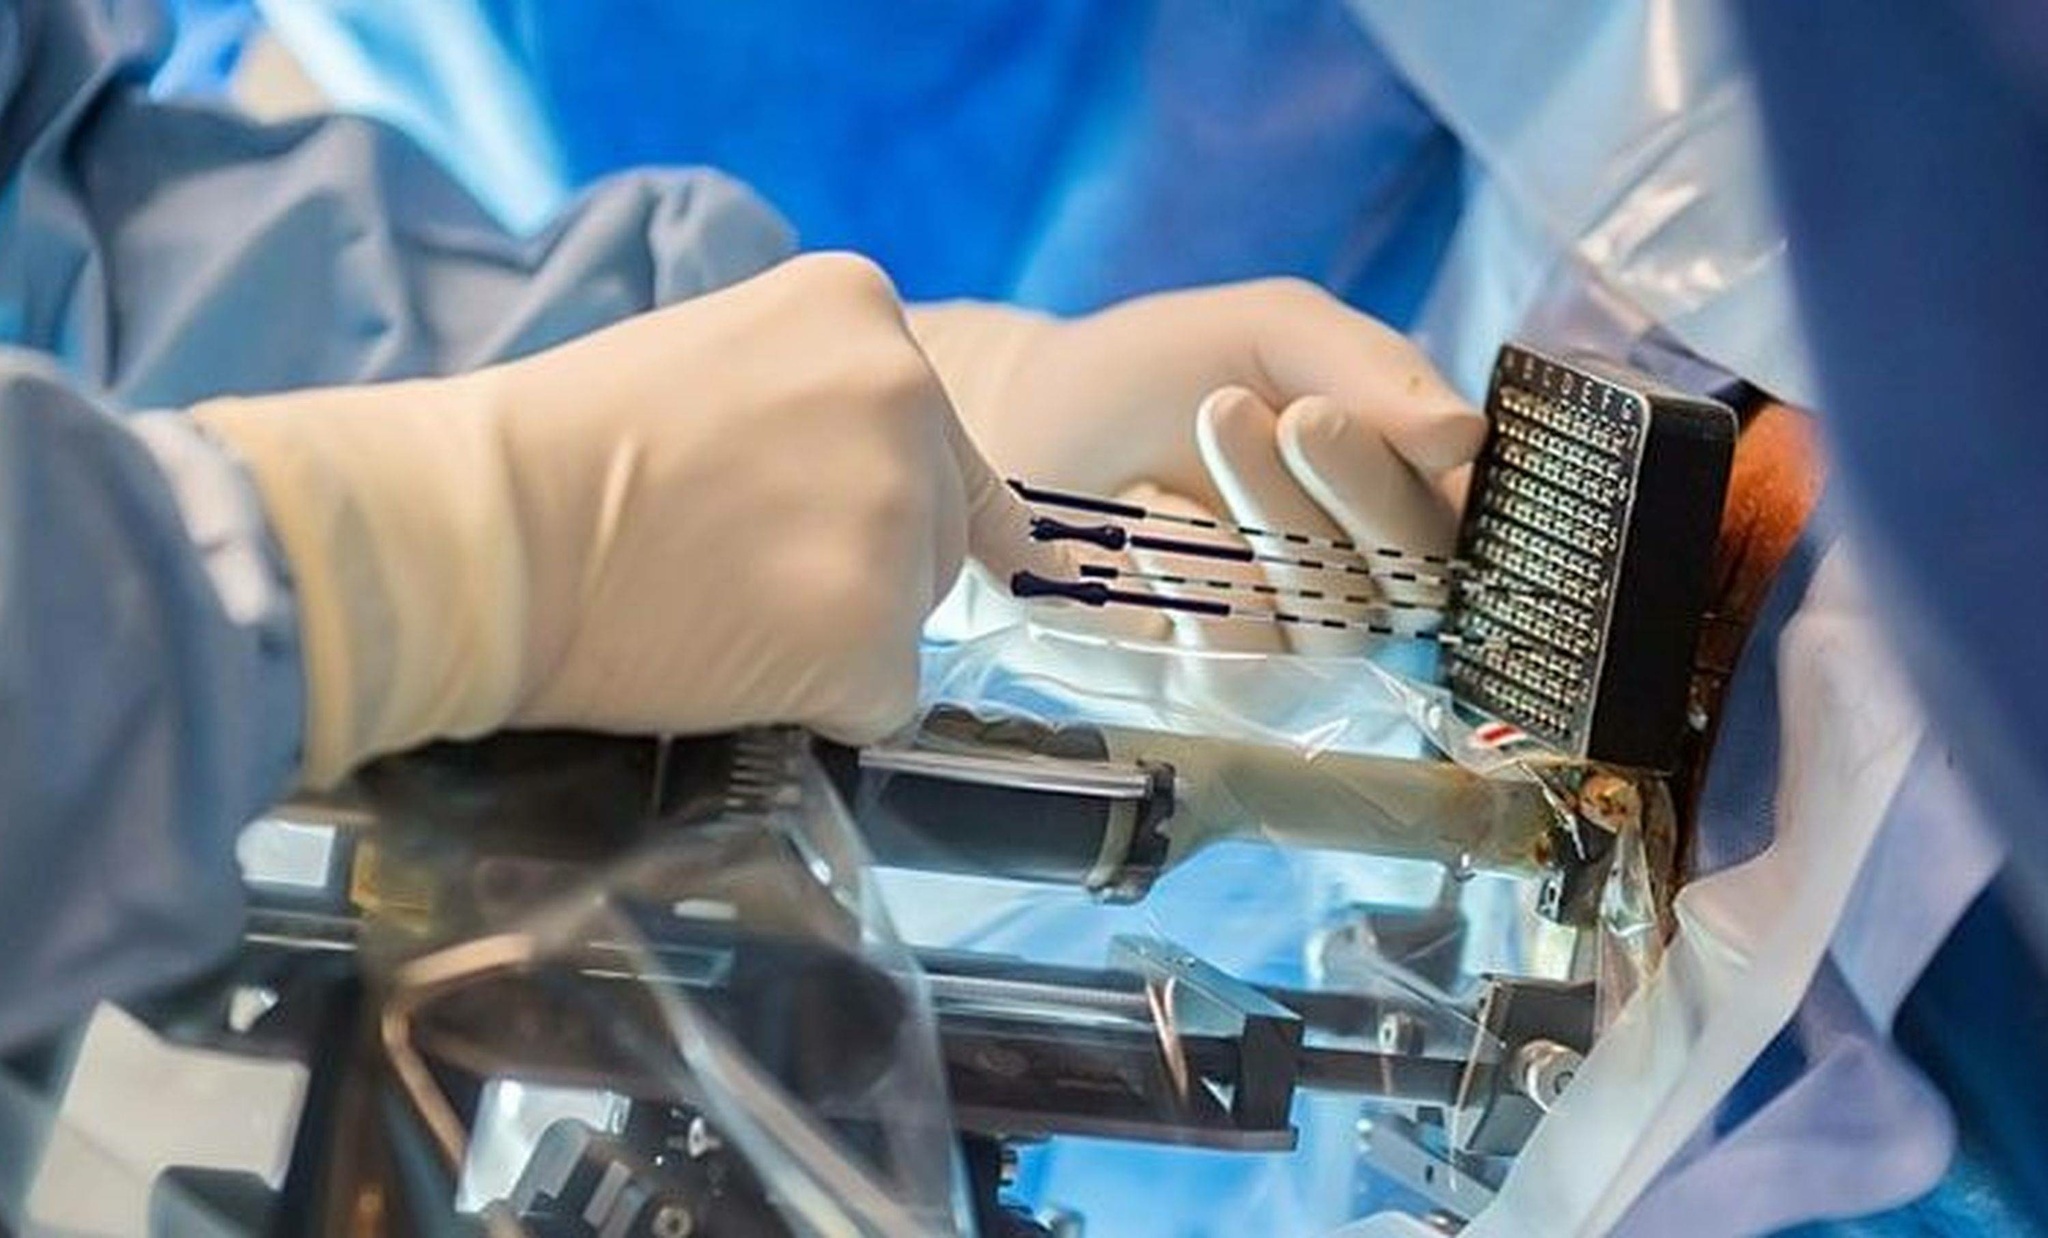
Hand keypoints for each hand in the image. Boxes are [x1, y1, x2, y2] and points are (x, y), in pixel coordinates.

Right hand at [194, 253, 1059, 783]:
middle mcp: (905, 396)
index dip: (864, 498)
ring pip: (913, 615)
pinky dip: (822, 708)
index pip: (929, 437)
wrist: (475, 533)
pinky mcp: (874, 634)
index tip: (792, 521)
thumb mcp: (712, 360)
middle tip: (728, 567)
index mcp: (860, 312)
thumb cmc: (555, 450)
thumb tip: (875, 491)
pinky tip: (730, 669)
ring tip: (717, 612)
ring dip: (836, 636)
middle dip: (855, 564)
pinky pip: (885, 699)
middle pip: (935, 527)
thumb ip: (810, 405)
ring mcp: (896, 517)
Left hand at [910, 280, 1484, 651]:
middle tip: (1271, 416)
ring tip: (1208, 435)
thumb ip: (1372, 368)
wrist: (1034, 422)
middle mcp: (1374, 583)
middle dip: (1347, 493)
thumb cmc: (1167, 370)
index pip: (1460, 522)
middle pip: (1414, 579)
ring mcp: (1303, 646)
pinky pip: (1250, 671)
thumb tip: (1467, 433)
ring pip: (1336, 624)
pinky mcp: (1224, 690)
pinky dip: (1203, 595)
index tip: (1318, 413)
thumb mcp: (1273, 333)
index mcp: (1410, 496)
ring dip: (1271, 528)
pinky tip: (1154, 532)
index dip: (1399, 482)